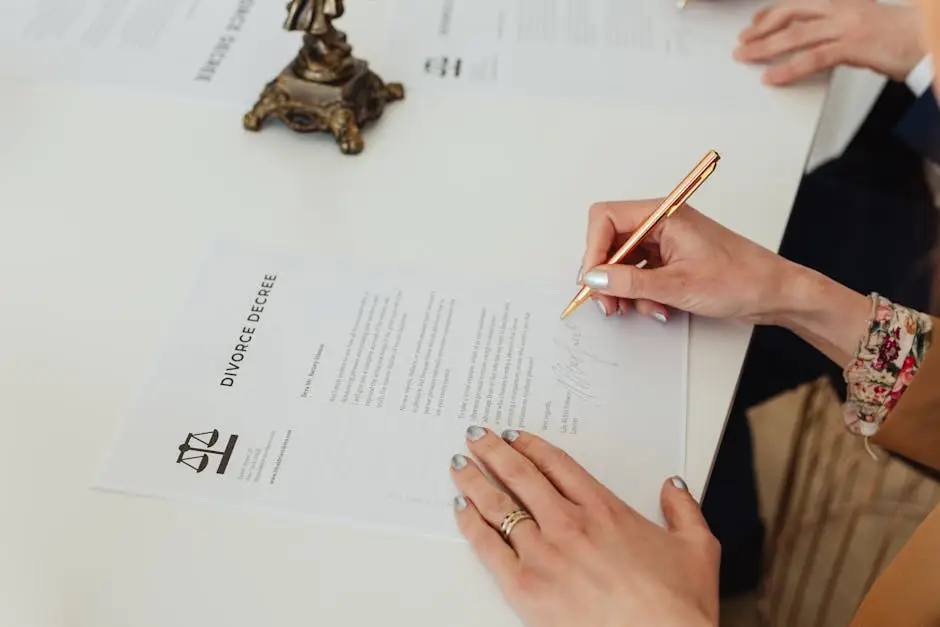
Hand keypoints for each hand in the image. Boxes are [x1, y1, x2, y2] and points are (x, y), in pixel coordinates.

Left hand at [451, 427, 719, 626]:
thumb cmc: (676, 606)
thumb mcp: (697, 548)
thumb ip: (684, 510)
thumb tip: (675, 487)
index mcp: (604, 510)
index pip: (557, 465)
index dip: (532, 446)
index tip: (515, 436)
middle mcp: (569, 524)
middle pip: (522, 476)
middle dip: (495, 451)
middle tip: (478, 437)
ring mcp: (544, 553)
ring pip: (499, 505)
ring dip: (475, 480)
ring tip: (460, 465)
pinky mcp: (525, 586)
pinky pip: (487, 546)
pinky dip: (471, 524)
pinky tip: (461, 509)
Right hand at [579, 199, 793, 323]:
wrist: (775, 293)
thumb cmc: (742, 279)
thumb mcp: (679, 285)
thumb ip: (631, 283)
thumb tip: (595, 279)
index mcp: (663, 215)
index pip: (606, 218)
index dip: (593, 249)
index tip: (593, 280)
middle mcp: (661, 224)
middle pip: (610, 242)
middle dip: (606, 275)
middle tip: (608, 303)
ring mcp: (665, 243)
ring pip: (623, 262)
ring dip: (624, 289)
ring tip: (637, 308)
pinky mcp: (670, 260)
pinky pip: (639, 274)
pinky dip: (641, 293)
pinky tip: (657, 307)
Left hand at [733, 0, 923, 84]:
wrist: (930, 38)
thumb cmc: (900, 36)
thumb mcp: (863, 24)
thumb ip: (836, 30)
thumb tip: (810, 44)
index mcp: (844, 1)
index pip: (799, 2)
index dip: (772, 12)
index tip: (754, 22)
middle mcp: (843, 8)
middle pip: (792, 13)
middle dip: (762, 28)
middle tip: (743, 41)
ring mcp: (848, 26)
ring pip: (796, 34)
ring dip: (765, 47)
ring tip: (746, 56)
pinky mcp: (854, 46)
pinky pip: (813, 58)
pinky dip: (788, 68)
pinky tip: (772, 77)